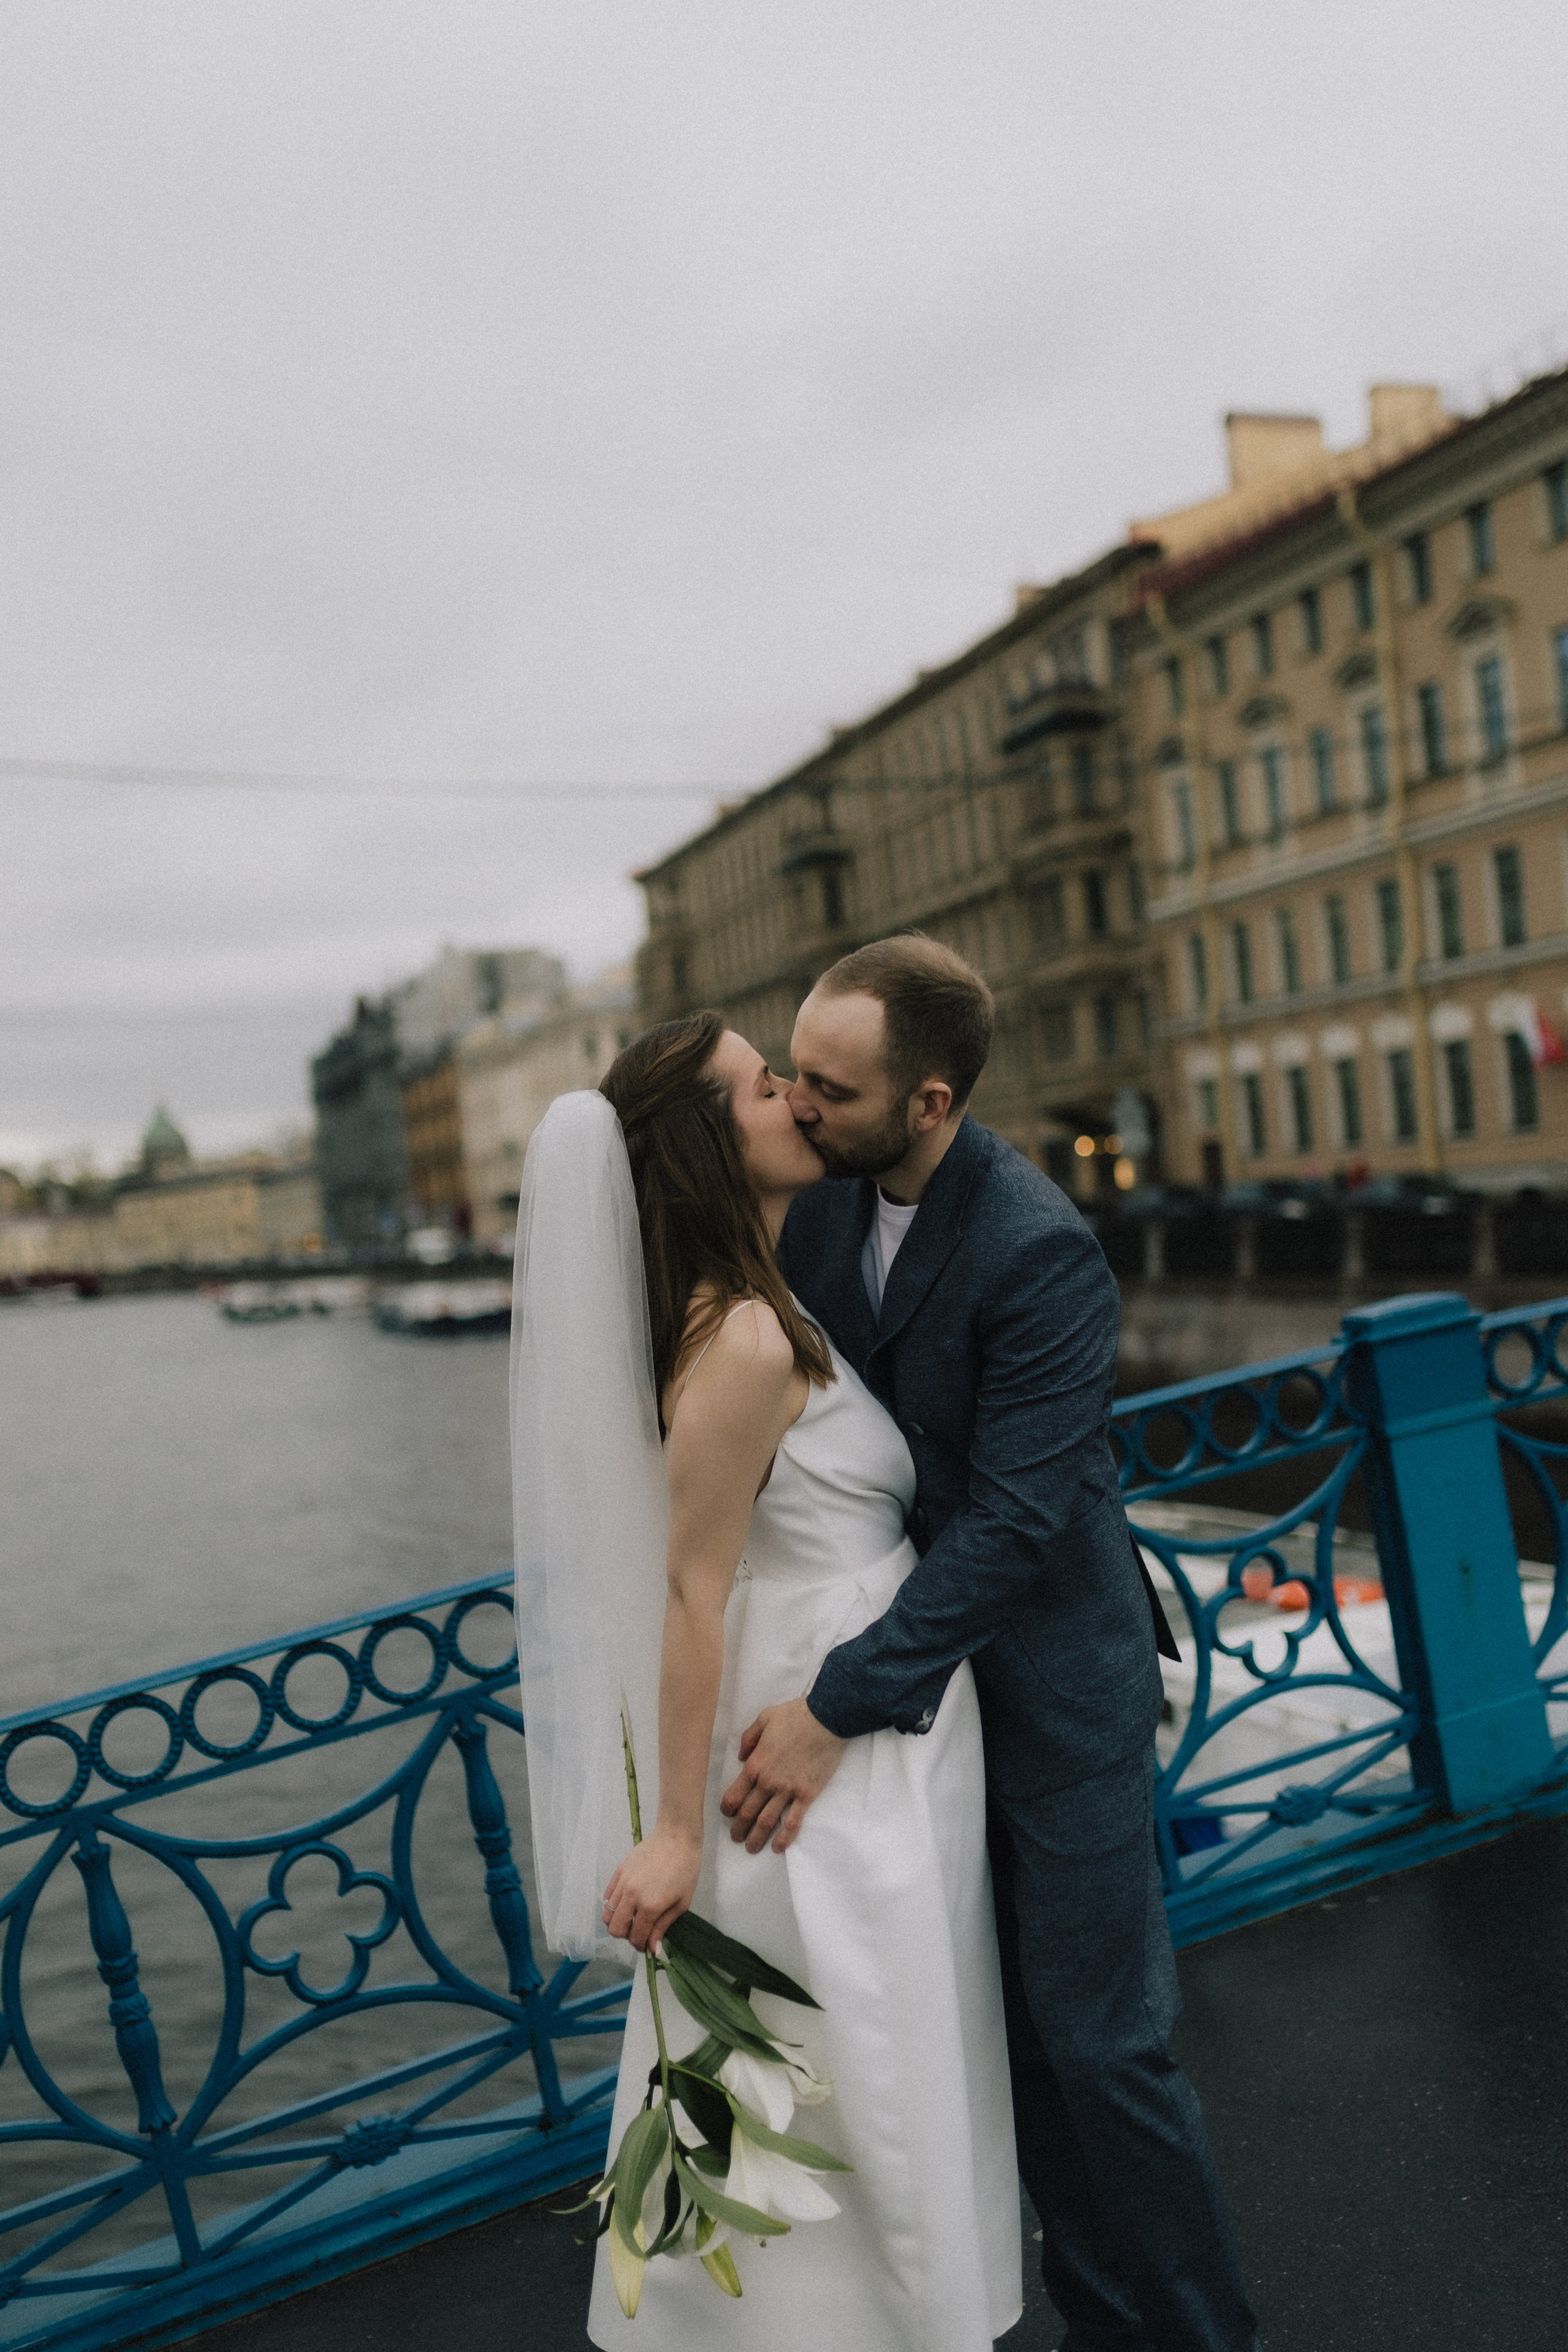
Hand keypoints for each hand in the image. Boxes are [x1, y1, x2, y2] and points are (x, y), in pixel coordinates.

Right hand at [601, 1825, 700, 1952]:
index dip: (641, 1946)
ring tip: (632, 1917)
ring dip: (618, 1922)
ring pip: (607, 1915)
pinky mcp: (618, 1872)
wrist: (676, 1837)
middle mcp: (632, 1896)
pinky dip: (613, 1906)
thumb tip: (653, 1949)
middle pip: (615, 1929)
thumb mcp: (682, 1903)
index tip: (648, 1945)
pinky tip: (627, 1903)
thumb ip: (663, 1926)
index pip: (636, 1937)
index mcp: (650, 1906)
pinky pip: (606, 1897)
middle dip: (627, 1936)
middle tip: (639, 1930)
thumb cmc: (686, 1869)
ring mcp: (622, 1883)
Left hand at [720, 1697, 845, 1853]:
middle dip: (738, 1829)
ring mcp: (788, 1790)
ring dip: (757, 1838)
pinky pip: (793, 1822)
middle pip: (748, 1813)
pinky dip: (785, 1838)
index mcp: (755, 1764)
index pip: (734, 1795)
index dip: (728, 1809)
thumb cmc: (795, 1716)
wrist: (826, 1719)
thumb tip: (741, 1756)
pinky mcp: (807, 1795)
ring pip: (767, 1822)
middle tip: (735, 1838)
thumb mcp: (764, 1718)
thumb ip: (748, 1738)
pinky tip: (778, 1848)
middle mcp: (768, 1782)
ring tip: (751, 1848)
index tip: (727, 1815)